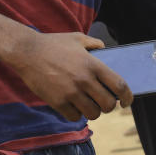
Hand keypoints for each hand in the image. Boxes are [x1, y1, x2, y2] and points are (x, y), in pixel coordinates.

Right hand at [6, 32, 131, 121]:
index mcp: (92, 64)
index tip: (127, 101)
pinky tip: (73, 106)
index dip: (128, 97)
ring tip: (88, 104)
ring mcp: (71, 92)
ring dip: (93, 111)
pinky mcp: (57, 101)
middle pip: (108, 104)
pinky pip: (75, 117)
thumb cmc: (52, 44)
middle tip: (103, 102)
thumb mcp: (76, 38)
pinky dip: (76, 114)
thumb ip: (94, 43)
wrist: (27, 52)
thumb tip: (104, 48)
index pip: (119, 85)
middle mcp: (84, 80)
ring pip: (93, 113)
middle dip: (109, 105)